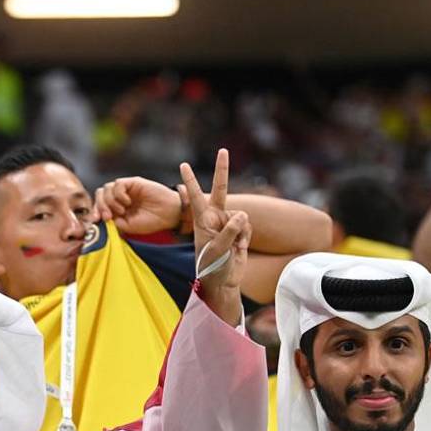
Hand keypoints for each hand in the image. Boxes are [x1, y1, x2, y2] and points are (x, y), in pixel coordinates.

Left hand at [93, 176, 182, 233]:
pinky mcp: (133, 182)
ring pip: (106, 188)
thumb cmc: (151, 221)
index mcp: (116, 208)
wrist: (169, 214)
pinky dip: (119, 195)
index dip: (94, 211)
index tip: (96, 220)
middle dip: (99, 206)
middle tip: (108, 216)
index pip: (98, 205)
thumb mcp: (128, 227)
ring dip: (110, 201)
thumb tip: (100, 218)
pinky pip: (118, 184)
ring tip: (122, 211)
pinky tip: (128, 202)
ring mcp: (126, 189)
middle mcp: (119, 197)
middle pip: (100, 194)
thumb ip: (114, 222)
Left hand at [181, 148, 250, 291]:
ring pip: (241, 216)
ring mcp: (227, 223)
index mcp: (202, 221)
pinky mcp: (240, 230)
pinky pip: (247, 227)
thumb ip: (229, 231)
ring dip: (240, 232)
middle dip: (222, 170)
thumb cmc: (212, 267)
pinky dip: (246, 237)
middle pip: (220, 189)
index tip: (183, 164)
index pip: (196, 197)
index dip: (191, 180)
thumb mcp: (217, 250)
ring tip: (232, 247)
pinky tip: (239, 248)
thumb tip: (243, 215)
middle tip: (222, 150)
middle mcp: (214, 218)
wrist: (223, 281)